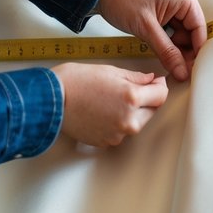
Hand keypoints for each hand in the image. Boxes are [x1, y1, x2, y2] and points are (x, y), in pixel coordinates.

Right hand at [51, 62, 168, 147]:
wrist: (51, 100)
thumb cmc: (76, 82)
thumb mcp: (110, 71)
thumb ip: (136, 77)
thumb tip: (151, 80)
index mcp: (131, 98)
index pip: (161, 95)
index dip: (159, 86)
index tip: (155, 82)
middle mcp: (128, 120)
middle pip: (152, 110)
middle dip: (146, 99)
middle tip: (129, 89)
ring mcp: (118, 134)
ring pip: (137, 122)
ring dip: (132, 112)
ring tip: (111, 100)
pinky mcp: (107, 142)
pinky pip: (121, 131)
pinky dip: (118, 122)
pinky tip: (103, 111)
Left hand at [96, 0, 206, 81]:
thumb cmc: (121, 0)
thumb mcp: (146, 29)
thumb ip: (167, 52)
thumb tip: (182, 71)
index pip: (198, 27)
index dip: (196, 50)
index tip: (191, 68)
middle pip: (191, 29)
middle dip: (184, 48)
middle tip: (179, 69)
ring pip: (181, 29)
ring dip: (174, 44)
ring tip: (168, 60)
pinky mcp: (162, 4)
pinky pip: (171, 24)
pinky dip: (167, 37)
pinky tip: (161, 48)